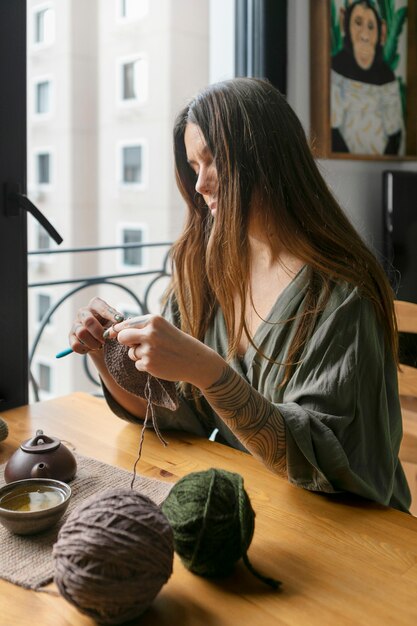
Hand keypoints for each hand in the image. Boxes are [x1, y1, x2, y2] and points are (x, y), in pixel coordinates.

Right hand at [69, 297, 123, 354]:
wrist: (101, 342)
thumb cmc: (109, 328)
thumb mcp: (115, 323)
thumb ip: (117, 322)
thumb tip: (119, 322)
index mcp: (95, 305)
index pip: (101, 307)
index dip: (110, 314)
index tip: (119, 320)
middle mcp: (83, 312)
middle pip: (88, 321)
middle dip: (99, 332)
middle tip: (105, 339)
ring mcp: (76, 324)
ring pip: (81, 333)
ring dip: (93, 342)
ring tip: (99, 345)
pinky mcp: (71, 336)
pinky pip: (75, 345)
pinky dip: (85, 349)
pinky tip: (91, 348)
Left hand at [106, 314, 224, 388]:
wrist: (195, 360)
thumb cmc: (176, 342)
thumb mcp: (162, 328)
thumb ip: (142, 327)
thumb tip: (116, 331)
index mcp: (153, 320)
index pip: (126, 323)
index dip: (119, 330)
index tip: (117, 334)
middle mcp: (150, 333)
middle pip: (122, 337)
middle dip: (125, 342)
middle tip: (135, 345)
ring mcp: (149, 349)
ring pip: (131, 353)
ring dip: (140, 355)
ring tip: (157, 354)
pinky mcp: (149, 364)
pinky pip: (137, 364)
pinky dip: (146, 365)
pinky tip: (160, 363)